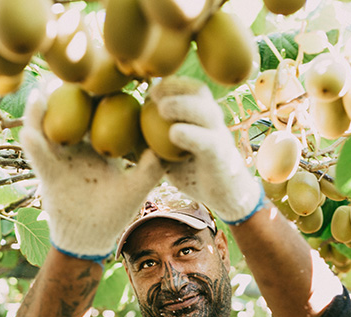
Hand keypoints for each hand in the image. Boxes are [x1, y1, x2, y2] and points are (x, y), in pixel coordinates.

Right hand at [20, 88, 164, 260]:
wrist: (90, 239)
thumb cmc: (114, 214)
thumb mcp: (135, 191)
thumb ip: (150, 171)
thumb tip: (167, 149)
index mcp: (98, 147)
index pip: (99, 116)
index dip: (102, 97)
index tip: (111, 77)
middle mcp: (76, 148)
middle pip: (70, 114)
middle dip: (69, 93)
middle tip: (76, 73)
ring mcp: (59, 158)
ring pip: (47, 128)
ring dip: (43, 110)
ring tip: (46, 90)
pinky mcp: (46, 173)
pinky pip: (37, 156)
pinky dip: (34, 144)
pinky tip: (33, 133)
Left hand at [150, 77, 263, 224]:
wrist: (225, 196)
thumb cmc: (193, 172)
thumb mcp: (170, 154)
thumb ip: (154, 141)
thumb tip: (125, 130)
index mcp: (202, 117)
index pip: (187, 89)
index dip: (168, 84)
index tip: (146, 89)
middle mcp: (214, 122)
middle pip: (199, 91)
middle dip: (175, 87)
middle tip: (151, 94)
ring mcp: (220, 137)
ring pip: (206, 112)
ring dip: (183, 106)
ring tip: (161, 109)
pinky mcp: (221, 157)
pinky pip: (207, 141)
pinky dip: (190, 134)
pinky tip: (174, 134)